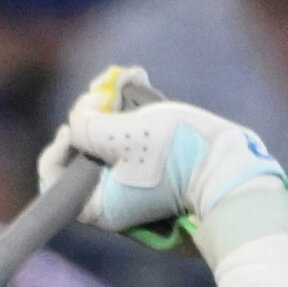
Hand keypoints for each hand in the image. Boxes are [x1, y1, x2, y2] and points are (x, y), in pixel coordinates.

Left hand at [36, 64, 287, 246]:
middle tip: (104, 92)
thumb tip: (77, 117)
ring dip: (111, 109)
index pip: (54, 180)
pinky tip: (141, 84)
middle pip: (82, 155)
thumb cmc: (178, 158)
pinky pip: (133, 140)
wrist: (233, 170)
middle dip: (90, 117)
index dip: (58, 147)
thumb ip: (87, 124)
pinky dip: (133, 114)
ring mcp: (137, 186)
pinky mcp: (159, 170)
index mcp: (100, 207)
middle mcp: (115, 201)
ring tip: (126, 78)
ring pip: (107, 143)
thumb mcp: (123, 135)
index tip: (76, 125)